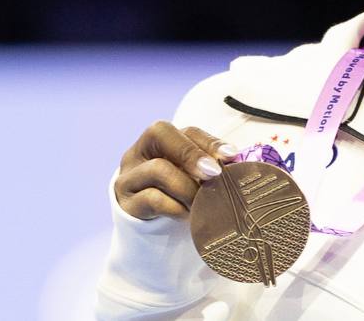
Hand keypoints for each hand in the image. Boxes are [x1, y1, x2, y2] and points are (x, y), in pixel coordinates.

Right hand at [114, 121, 237, 220]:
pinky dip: (176, 208)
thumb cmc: (179, 198)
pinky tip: (189, 216)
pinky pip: (153, 199)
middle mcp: (138, 152)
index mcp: (159, 141)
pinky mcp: (126, 203)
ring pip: (158, 169)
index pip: (186, 130)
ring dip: (187, 188)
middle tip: (214, 174)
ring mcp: (128, 177)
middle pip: (160, 134)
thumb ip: (210, 166)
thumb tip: (237, 162)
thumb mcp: (193, 179)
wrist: (151, 232)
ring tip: (204, 203)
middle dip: (191, 153)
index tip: (231, 156)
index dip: (210, 142)